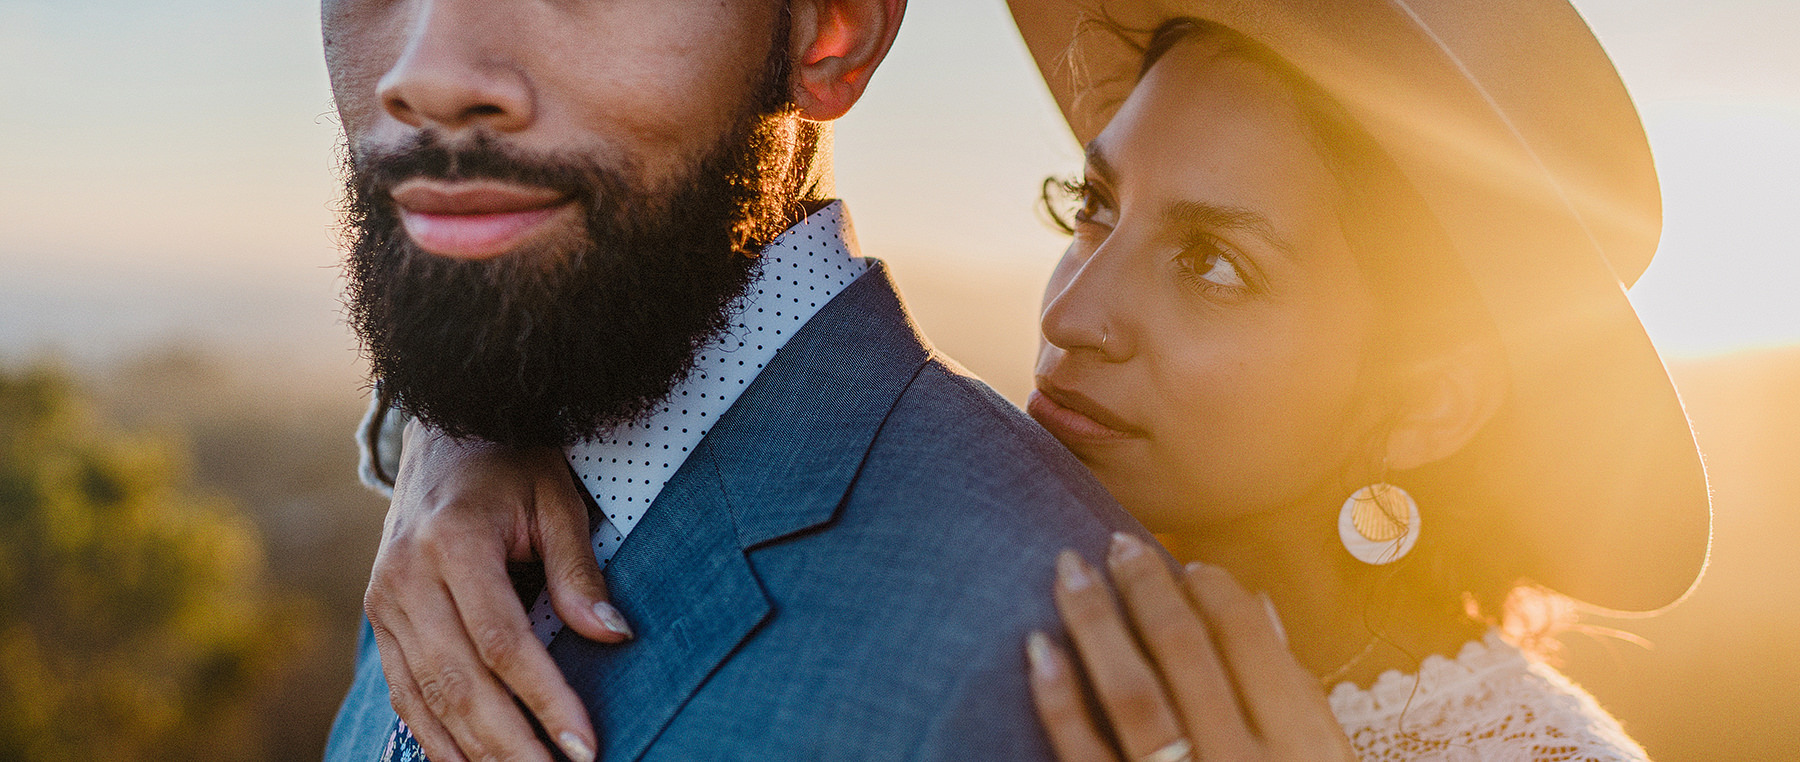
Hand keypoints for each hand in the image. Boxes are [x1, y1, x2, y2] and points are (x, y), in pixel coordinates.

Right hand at [363, 419, 629, 761]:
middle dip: (511, 746)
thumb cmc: (512, 465)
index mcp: (452, 542)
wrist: (441, 436)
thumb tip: (614, 635)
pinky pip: (405, 696)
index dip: (545, 700)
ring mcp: (384, 603)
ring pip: (427, 700)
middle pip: (459, 684)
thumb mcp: (556, 498)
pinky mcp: (378, 622)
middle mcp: (406, 578)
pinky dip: (437, 741)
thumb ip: (579, 569)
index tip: (585, 746)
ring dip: (475, 754)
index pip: (502, 643)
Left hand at [1027, 534, 1355, 761]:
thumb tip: (1259, 606)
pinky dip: (1058, 700)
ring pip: (1133, 693)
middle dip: (1146, 588)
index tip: (1185, 563)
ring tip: (1067, 571)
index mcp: (1304, 747)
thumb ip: (1294, 693)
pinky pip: (1084, 756)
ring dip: (1096, 623)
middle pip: (1187, 653)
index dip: (1213, 591)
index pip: (1250, 641)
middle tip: (1114, 544)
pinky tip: (1038, 649)